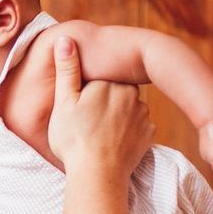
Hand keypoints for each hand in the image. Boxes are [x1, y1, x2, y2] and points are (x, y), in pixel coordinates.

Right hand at [46, 36, 153, 178]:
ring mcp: (143, 114)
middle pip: (117, 90)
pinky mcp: (149, 134)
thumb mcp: (63, 102)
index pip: (101, 76)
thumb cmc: (74, 139)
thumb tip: (65, 38)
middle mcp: (132, 93)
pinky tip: (112, 142)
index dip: (88, 88)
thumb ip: (67, 69)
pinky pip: (138, 126)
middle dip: (105, 100)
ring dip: (118, 116)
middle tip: (87, 120)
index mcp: (109, 81)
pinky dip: (127, 132)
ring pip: (128, 108)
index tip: (80, 103)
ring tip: (98, 133)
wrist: (97, 175)